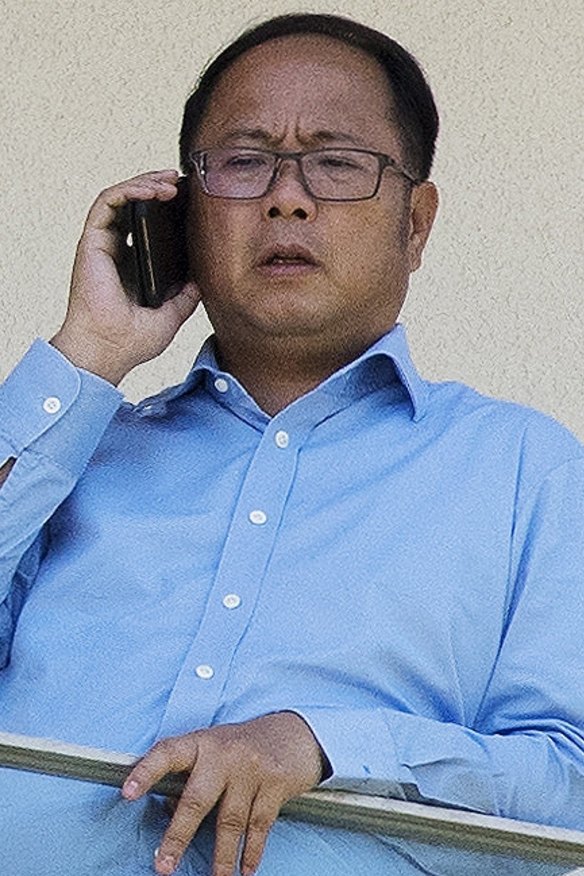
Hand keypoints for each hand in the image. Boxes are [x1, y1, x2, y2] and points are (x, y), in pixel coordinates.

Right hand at [50, 170, 200, 384]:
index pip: (147, 226)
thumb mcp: (172, 315)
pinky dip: (129, 190)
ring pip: (121, 197)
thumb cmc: (132, 341)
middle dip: (157, 187)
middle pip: (134, 206)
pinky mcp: (92, 241)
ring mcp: (102, 245)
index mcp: (132, 266)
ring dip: (145, 183)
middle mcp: (116, 252)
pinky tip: (152, 191)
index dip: (165, 209)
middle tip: (181, 182)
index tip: (188, 202)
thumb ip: (186, 296)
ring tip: (171, 182)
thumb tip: (202, 280)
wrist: (109, 349)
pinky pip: (107, 202)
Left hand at [122, 712, 324, 875]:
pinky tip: (244, 870)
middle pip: (197, 799)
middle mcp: (224, 754)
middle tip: (163, 865)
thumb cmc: (242, 745)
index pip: (168, 753)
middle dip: (178, 836)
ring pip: (230, 821)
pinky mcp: (275, 785)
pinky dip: (251, 852)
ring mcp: (251, 769)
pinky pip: (259, 826)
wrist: (292, 734)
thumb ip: (191, 776)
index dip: (146, 772)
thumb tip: (170, 812)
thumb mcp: (212, 750)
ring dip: (221, 857)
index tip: (127, 792)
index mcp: (202, 743)